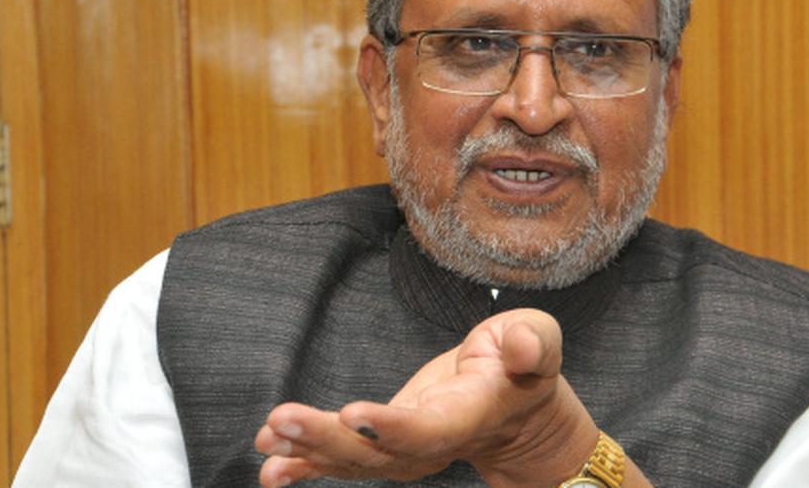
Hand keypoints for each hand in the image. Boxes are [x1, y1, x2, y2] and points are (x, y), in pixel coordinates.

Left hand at [254, 308, 613, 486]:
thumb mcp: (540, 342)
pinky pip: (343, 462)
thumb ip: (535, 343)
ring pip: (355, 460)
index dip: (393, 427)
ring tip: (268, 438)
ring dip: (307, 450)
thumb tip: (524, 345)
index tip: (352, 413)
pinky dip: (305, 464)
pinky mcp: (385, 447)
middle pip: (379, 454)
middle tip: (281, 421)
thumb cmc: (522, 366)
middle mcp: (433, 443)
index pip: (430, 429)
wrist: (515, 411)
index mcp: (470, 414)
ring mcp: (407, 451)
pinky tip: (271, 465)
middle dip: (327, 441)